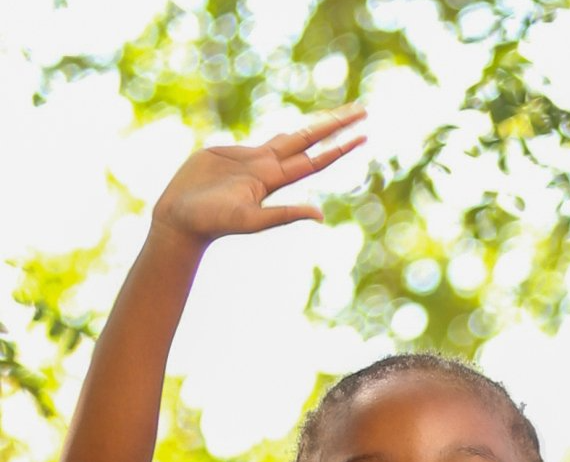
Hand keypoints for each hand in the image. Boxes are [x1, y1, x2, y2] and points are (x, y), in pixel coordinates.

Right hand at [152, 105, 366, 244]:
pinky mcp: (233, 155)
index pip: (317, 158)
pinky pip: (266, 144)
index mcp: (275, 179)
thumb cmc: (213, 221)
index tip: (365, 134)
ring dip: (316, 128)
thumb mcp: (252, 220)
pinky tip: (296, 135)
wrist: (181, 218)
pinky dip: (284, 137)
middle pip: (311, 140)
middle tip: (363, 109)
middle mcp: (270, 168)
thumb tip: (321, 216)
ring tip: (338, 117)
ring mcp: (253, 161)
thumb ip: (284, 215)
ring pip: (292, 138)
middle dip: (336, 125)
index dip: (341, 146)